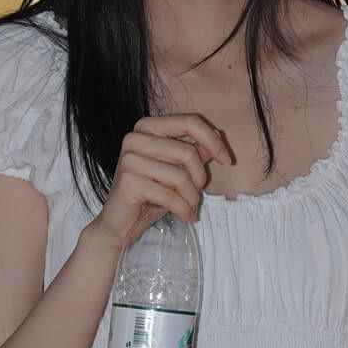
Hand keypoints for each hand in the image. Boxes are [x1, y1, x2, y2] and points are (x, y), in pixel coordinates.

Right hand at [95, 113, 234, 252]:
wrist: (119, 225)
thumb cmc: (150, 196)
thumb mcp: (177, 171)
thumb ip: (195, 152)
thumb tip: (219, 137)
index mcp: (147, 127)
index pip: (189, 122)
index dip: (214, 141)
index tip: (228, 160)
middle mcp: (135, 137)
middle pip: (188, 152)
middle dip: (200, 178)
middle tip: (197, 194)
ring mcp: (129, 158)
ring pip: (181, 175)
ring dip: (192, 197)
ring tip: (188, 207)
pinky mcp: (128, 181)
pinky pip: (170, 195)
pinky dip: (183, 209)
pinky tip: (185, 216)